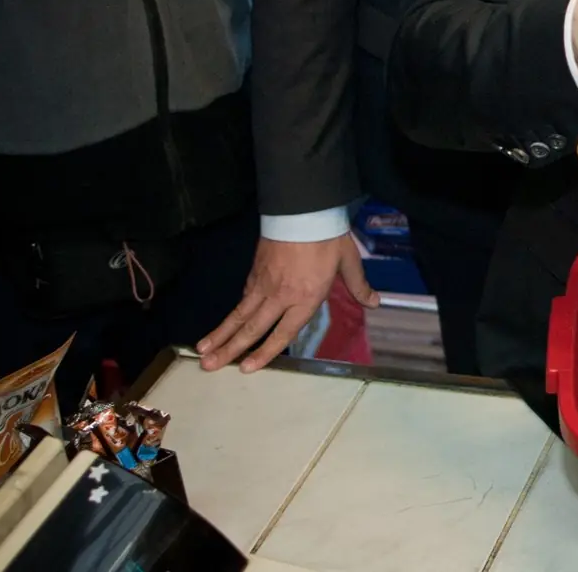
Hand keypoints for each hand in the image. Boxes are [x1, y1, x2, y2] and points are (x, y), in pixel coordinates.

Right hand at [197, 236, 379, 372]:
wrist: (303, 210)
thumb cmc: (328, 238)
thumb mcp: (349, 262)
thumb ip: (359, 286)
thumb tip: (375, 303)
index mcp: (306, 298)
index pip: (283, 333)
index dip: (264, 352)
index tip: (247, 368)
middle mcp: (280, 297)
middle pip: (252, 327)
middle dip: (230, 349)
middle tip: (208, 366)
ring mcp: (263, 284)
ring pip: (239, 314)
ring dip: (220, 333)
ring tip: (202, 351)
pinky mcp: (255, 272)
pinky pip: (242, 297)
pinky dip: (231, 313)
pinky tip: (223, 324)